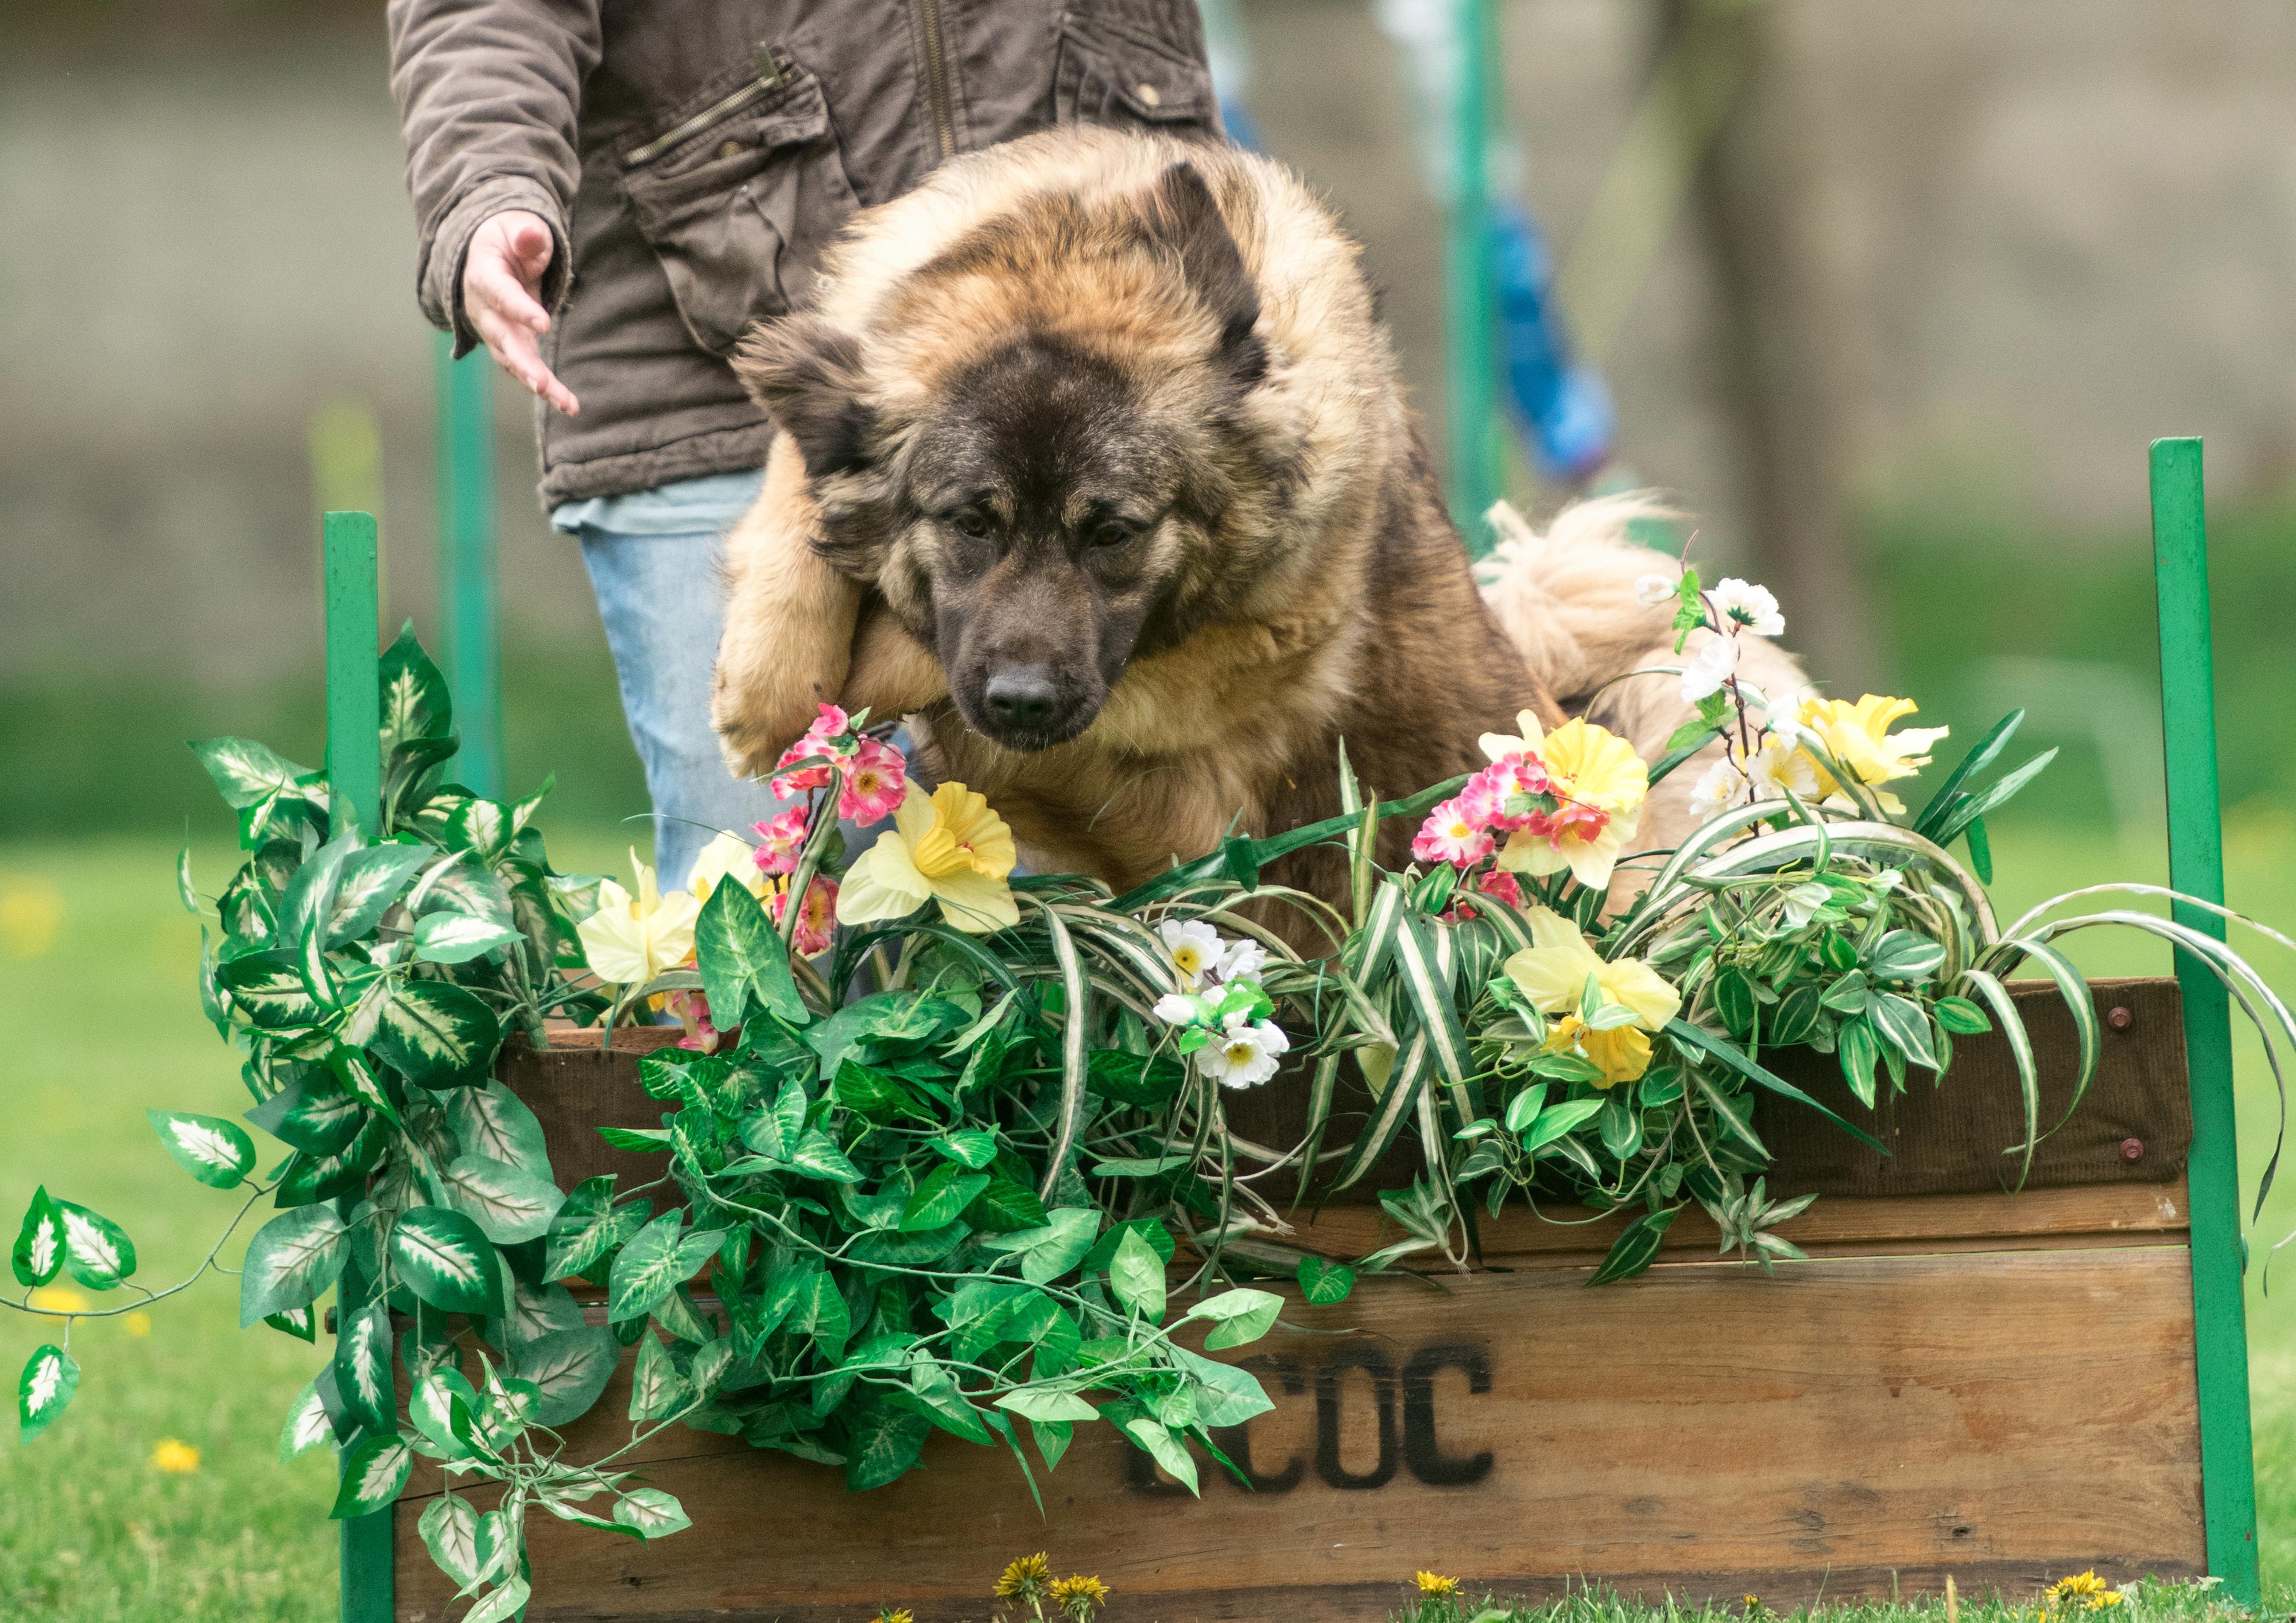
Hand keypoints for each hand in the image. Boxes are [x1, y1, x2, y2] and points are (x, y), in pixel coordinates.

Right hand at [462, 209, 579, 415]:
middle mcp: (485, 311)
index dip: (519, 309)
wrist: (492, 257)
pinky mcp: (513, 346)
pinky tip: (569, 405)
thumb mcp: (515, 228)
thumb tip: (532, 234)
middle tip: (540, 383)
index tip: (544, 323)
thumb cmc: (507, 241)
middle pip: (502, 339)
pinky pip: (527, 370)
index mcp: (484, 277)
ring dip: (539, 384)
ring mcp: (497, 332)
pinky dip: (547, 389)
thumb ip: (526, 235)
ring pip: (514, 362)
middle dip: (522, 363)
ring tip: (566, 404)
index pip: (501, 295)